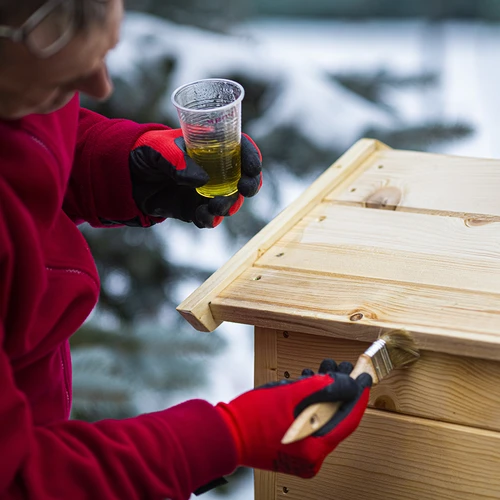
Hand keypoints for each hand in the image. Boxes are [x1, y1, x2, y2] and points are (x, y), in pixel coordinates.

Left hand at [129, 129, 261, 227]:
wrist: (125, 176)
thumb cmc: (145, 152)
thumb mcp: (157, 148)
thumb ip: (176, 159)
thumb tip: (201, 181)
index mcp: (211, 147)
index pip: (241, 149)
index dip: (252, 157)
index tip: (252, 167)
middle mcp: (214, 170)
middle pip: (244, 178)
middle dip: (250, 185)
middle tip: (244, 189)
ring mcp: (205, 192)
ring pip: (231, 201)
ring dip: (230, 205)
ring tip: (216, 206)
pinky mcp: (193, 209)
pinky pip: (209, 218)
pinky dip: (210, 219)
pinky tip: (203, 217)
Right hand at [216, 359, 371, 477]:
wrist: (224, 433)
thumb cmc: (252, 418)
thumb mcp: (290, 395)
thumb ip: (321, 387)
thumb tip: (347, 382)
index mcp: (315, 449)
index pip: (348, 421)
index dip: (357, 395)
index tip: (364, 376)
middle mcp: (311, 457)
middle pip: (336, 418)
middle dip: (339, 389)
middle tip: (344, 367)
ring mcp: (301, 455)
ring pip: (323, 418)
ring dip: (325, 393)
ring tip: (325, 369)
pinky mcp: (291, 448)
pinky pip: (310, 422)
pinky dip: (311, 403)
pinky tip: (308, 383)